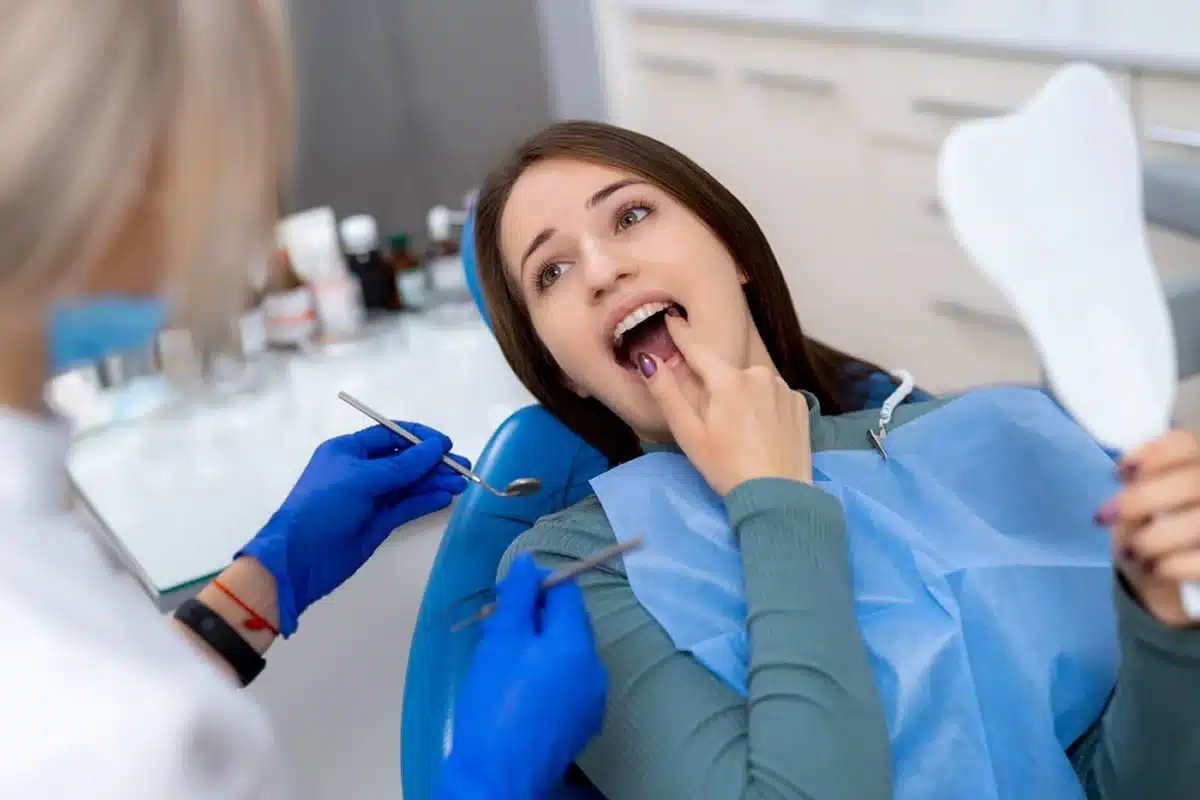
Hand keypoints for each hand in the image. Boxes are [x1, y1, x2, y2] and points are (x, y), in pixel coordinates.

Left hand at [237, 423, 468, 635]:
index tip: (445, 444)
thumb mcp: (362, 479)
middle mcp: (360, 470)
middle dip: (433, 462)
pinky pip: (407, 506)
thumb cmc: (323, 507)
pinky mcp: (378, 522)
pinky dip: (426, 501)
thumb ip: (404, 465)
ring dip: (434, 482)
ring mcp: (370, 498)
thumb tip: (437, 446)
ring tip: (461, 484)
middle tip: (463, 467)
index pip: (390, 435)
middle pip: (404, 460)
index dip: (419, 438)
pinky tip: (445, 498)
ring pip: (409, 484)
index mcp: (348, 450)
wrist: (299, 560)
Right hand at [439, 555, 606, 798]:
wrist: (497, 777)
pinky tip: (517, 690)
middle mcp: (595, 668)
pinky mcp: (582, 723)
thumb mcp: (500, 642)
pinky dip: (547, 676)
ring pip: (567, 654)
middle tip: (498, 629)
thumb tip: (528, 561)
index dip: (536, 586)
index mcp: (577, 643)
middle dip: (536, 618)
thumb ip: (517, 597)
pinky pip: (568, 684)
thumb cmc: (493, 703)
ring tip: (503, 660)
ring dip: (540, 647)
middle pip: (569, 623)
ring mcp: (592, 699)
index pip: (567, 592)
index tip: (506, 597)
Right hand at [639, 313, 812, 493]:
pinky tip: (762, 433)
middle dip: (717, 389)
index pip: (698, 350)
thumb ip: (667, 393)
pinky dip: (764, 408)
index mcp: (728, 380)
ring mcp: (784, 389)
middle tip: (714, 422)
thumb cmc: (726, 467)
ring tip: (740, 432)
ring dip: (742, 398)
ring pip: (752, 385)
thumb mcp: (689, 433)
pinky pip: (774, 397)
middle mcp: (759, 375)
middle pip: (727, 374)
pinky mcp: (800, 405)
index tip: (672, 317)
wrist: (778, 497)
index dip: (682, 334)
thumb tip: (648, 359)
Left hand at [1101, 429, 1199, 626]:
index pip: (1185, 443)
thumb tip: (1130, 482)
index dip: (1153, 454)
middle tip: (1105, 517)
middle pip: (1191, 482)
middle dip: (1143, 499)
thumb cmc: (1144, 525)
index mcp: (1194, 465)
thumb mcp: (1136, 502)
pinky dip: (1172, 566)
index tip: (1119, 473)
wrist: (1159, 568)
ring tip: (1132, 552)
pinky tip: (1152, 568)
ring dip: (1155, 539)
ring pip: (1199, 521)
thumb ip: (1137, 487)